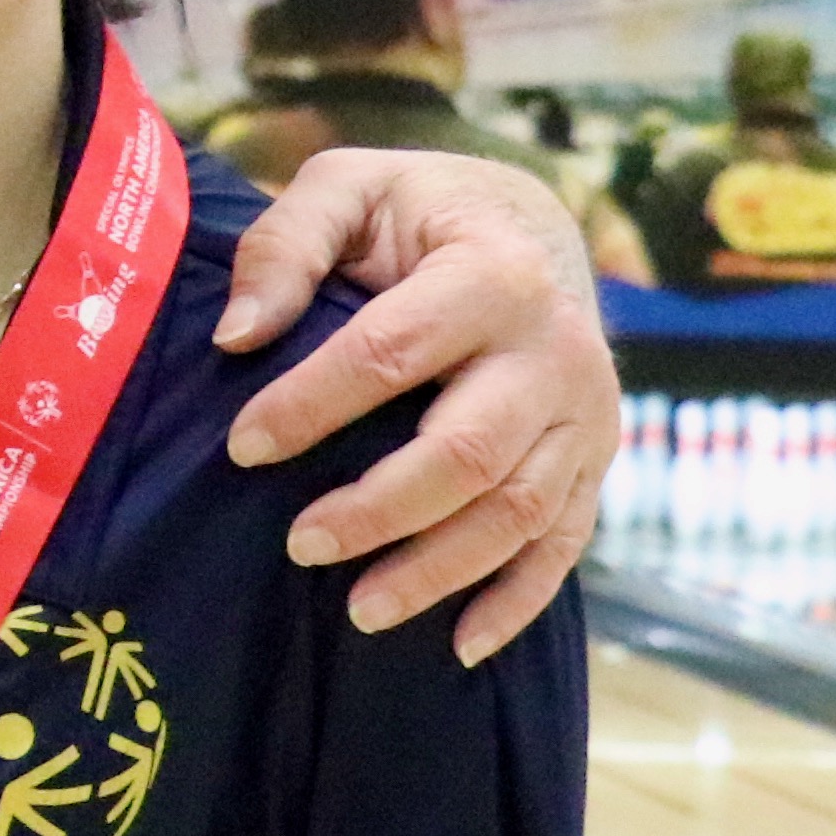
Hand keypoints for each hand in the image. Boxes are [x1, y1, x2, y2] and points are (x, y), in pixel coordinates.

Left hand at [209, 150, 617, 661]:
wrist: (536, 226)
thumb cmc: (420, 213)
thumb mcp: (350, 189)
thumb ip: (285, 247)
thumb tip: (238, 336)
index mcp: (490, 273)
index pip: (390, 353)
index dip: (312, 404)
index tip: (243, 448)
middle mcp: (554, 349)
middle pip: (466, 451)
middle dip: (380, 509)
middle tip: (300, 544)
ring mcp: (586, 412)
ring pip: (517, 510)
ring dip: (439, 569)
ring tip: (359, 610)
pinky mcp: (597, 458)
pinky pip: (565, 542)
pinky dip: (518, 601)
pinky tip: (460, 646)